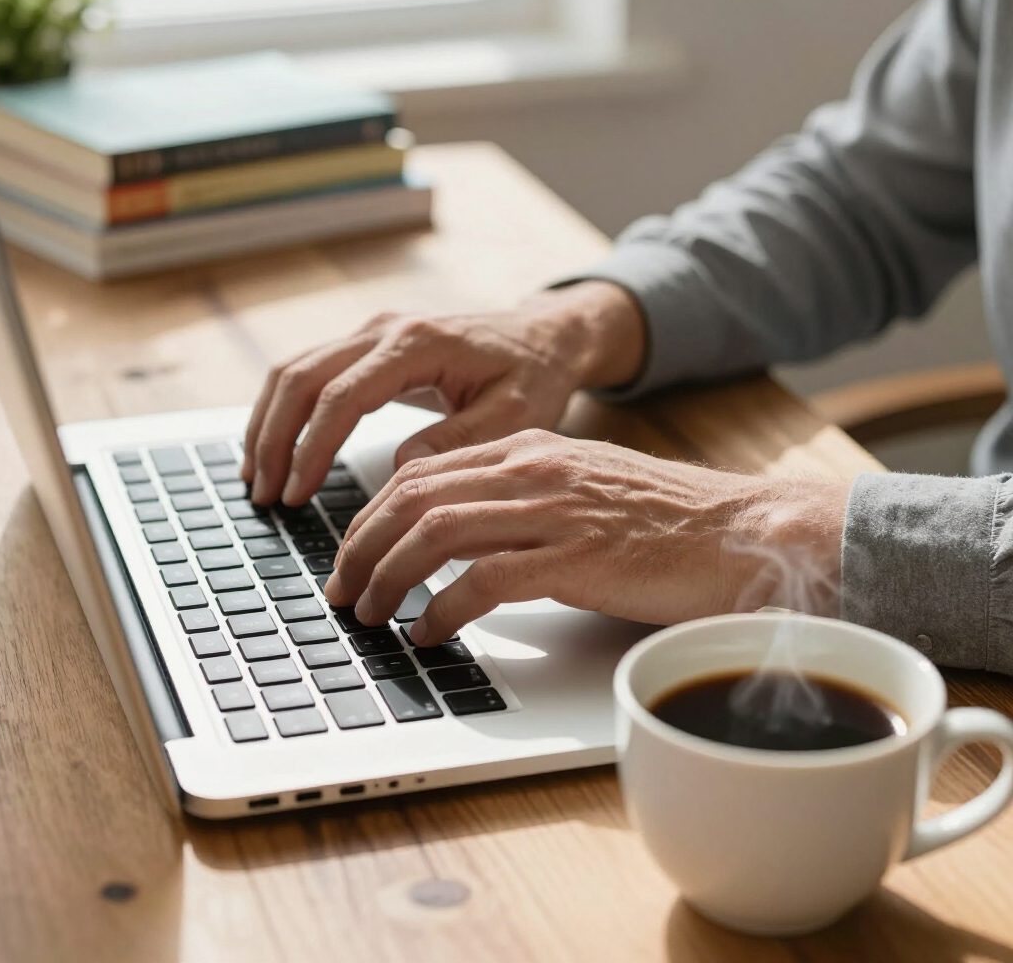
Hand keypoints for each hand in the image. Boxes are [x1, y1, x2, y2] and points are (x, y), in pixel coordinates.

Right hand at [241, 281, 644, 505]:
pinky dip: (286, 409)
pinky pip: (311, 370)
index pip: (343, 396)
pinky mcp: (371, 344)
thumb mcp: (514, 416)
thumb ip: (458, 441)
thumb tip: (400, 470)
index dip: (312, 448)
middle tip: (265, 495)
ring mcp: (374, 331)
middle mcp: (386, 329)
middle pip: (301, 376)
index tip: (296, 495)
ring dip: (269, 422)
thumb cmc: (533, 376)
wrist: (543, 338)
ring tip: (258, 478)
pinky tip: (278, 447)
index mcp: (419, 344)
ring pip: (295, 369)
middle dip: (274, 438)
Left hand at [325, 430, 851, 644]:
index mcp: (529, 449)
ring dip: (390, 578)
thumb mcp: (580, 484)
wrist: (739, 531)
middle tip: (343, 590)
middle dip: (362, 547)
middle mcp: (533, 471)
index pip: (421, 471)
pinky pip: (484, 581)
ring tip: (371, 614)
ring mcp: (555, 512)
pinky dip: (444, 610)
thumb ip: (520, 493)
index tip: (352, 553)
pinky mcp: (578, 558)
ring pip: (436, 533)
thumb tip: (457, 528)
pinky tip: (430, 633)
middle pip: (414, 498)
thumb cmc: (663, 517)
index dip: (371, 515)